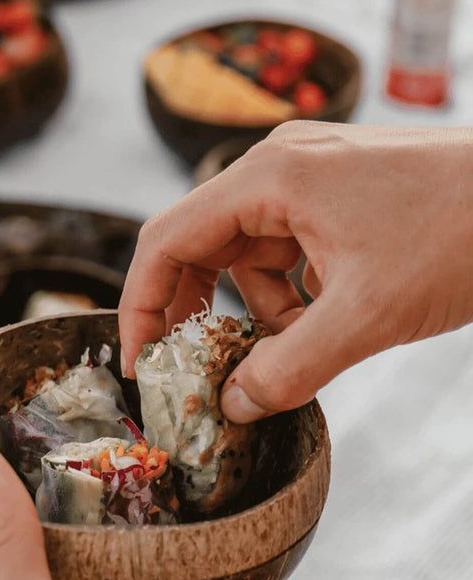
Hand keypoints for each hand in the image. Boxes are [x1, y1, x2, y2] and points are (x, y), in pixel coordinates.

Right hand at [119, 122, 472, 421]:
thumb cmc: (466, 228)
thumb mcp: (366, 314)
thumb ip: (290, 369)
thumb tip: (234, 406)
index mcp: (269, 178)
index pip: (167, 240)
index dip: (142, 304)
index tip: (140, 360)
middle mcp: (278, 172)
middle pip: (199, 249)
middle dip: (195, 314)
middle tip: (196, 367)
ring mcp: (306, 186)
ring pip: (244, 261)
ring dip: (256, 314)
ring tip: (293, 346)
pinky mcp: (332, 205)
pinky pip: (284, 260)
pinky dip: (290, 301)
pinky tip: (322, 322)